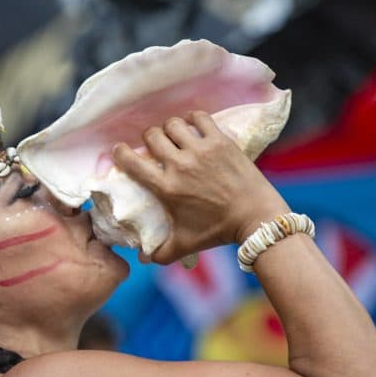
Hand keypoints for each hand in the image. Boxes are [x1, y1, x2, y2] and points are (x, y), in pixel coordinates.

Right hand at [111, 112, 288, 264]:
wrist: (255, 217)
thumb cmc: (217, 232)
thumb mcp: (184, 245)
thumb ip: (159, 253)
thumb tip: (142, 258)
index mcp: (166, 188)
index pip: (132, 162)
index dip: (120, 152)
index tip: (121, 151)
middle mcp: (180, 165)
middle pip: (151, 135)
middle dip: (149, 139)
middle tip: (156, 146)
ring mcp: (201, 150)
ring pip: (173, 124)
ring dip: (170, 128)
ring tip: (175, 136)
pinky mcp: (220, 141)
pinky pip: (199, 118)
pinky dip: (193, 119)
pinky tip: (194, 127)